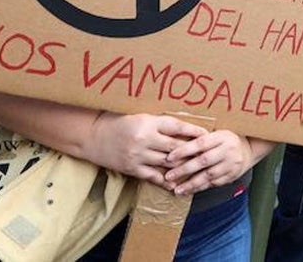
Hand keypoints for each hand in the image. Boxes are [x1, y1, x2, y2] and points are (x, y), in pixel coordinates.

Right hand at [88, 113, 208, 187]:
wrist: (94, 136)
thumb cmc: (120, 124)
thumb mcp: (141, 118)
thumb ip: (160, 124)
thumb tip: (184, 130)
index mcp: (148, 122)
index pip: (177, 127)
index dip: (193, 131)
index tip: (207, 134)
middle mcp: (145, 139)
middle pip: (175, 147)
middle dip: (192, 151)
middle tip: (208, 154)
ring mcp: (139, 155)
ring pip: (167, 163)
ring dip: (183, 167)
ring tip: (197, 169)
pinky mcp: (133, 168)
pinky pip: (154, 177)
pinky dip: (167, 181)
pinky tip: (178, 184)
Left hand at [164, 129, 253, 195]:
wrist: (249, 149)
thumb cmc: (226, 140)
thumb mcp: (217, 133)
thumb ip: (201, 138)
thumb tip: (175, 143)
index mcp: (221, 136)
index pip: (200, 143)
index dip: (184, 151)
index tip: (169, 158)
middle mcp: (228, 150)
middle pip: (203, 161)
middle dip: (184, 169)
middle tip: (169, 176)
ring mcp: (231, 164)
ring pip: (208, 175)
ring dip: (191, 184)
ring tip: (177, 190)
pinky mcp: (232, 175)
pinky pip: (214, 183)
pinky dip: (201, 188)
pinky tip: (190, 191)